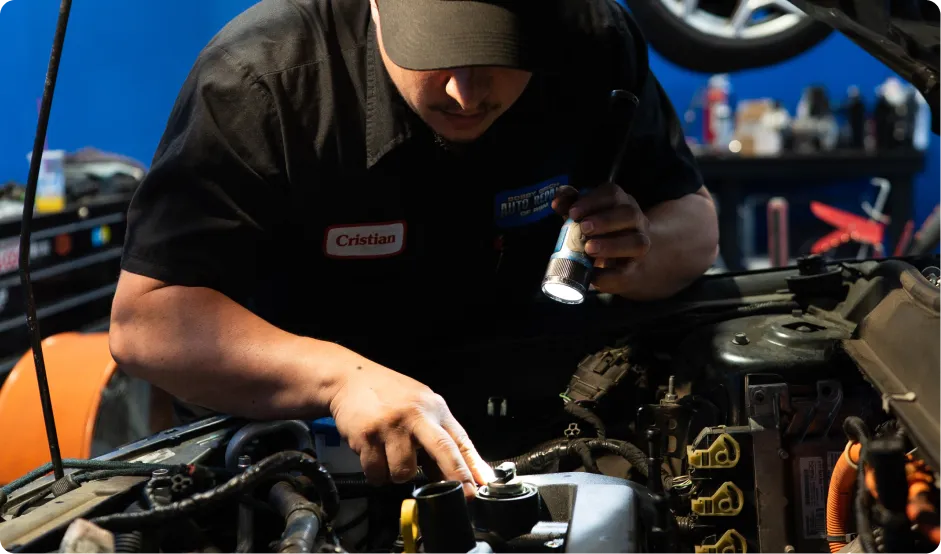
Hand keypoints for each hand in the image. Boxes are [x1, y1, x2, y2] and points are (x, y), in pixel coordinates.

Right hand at [329, 360, 493, 497]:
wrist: (351, 378)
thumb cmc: (390, 395)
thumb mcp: (421, 407)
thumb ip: (440, 436)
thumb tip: (463, 471)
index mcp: (433, 408)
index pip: (459, 439)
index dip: (472, 465)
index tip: (482, 484)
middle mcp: (415, 415)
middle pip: (443, 449)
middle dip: (456, 475)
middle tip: (465, 495)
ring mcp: (391, 426)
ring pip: (404, 472)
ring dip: (397, 474)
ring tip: (391, 456)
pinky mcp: (367, 436)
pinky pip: (377, 473)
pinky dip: (376, 473)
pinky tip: (374, 455)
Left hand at [552, 182, 650, 293]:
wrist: (624, 260)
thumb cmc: (599, 231)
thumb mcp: (583, 215)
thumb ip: (569, 204)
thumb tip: (557, 202)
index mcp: (621, 203)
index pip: (613, 194)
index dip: (593, 201)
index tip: (573, 212)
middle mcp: (635, 222)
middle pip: (629, 215)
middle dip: (605, 220)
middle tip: (584, 228)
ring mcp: (639, 245)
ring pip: (637, 243)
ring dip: (612, 245)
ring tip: (589, 248)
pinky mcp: (635, 270)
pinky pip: (627, 273)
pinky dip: (609, 276)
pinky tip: (593, 275)